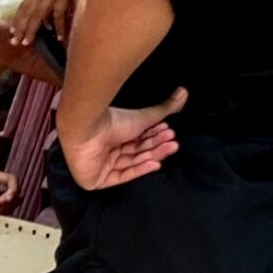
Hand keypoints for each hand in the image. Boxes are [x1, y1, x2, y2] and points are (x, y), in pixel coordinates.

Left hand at [0, 0, 83, 75]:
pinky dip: (58, 26)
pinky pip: (58, 14)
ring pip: (37, 15)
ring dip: (31, 29)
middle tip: (13, 43)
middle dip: (19, 28)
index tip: (11, 32)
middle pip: (26, 13)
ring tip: (27, 43)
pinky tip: (59, 37)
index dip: (16, 20)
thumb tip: (47, 11)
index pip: (23, 7)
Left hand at [63, 88, 185, 190]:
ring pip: (132, 163)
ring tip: (171, 147)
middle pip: (137, 152)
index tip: (170, 131)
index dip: (155, 137)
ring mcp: (102, 166)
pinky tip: (156, 164)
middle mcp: (109, 150)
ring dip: (153, 156)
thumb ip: (164, 109)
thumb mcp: (144, 116)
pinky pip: (121, 177)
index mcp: (115, 136)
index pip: (139, 140)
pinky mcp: (96, 180)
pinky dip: (139, 170)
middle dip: (157, 146)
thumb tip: (184, 92)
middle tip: (174, 141)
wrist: (88, 128)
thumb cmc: (113, 121)